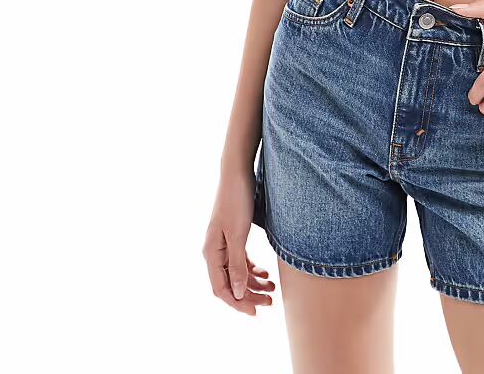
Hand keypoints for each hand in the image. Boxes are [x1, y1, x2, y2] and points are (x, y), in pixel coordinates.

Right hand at [203, 165, 275, 315]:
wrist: (237, 173)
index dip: (238, 303)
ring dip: (253, 284)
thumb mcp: (238, 235)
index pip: (221, 289)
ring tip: (272, 289)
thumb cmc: (236, 201)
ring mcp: (223, 244)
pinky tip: (265, 274)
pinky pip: (240, 261)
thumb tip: (236, 293)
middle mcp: (214, 251)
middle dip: (249, 295)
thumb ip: (236, 265)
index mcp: (211, 253)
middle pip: (230, 284)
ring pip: (237, 273)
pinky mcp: (233, 236)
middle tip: (270, 301)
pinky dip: (252, 270)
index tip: (256, 311)